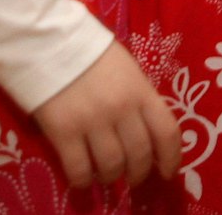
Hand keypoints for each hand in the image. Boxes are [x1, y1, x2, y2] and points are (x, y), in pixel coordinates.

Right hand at [31, 42, 180, 189]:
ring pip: (112, 165)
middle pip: (140, 155)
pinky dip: (84, 180)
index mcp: (141, 90)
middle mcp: (122, 109)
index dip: (172, 158)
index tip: (168, 172)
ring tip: (108, 176)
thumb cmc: (91, 53)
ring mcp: (92, 121)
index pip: (167, 132)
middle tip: (133, 177)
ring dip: (112, 176)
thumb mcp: (127, 69)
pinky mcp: (63, 132)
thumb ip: (138, 98)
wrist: (49, 42)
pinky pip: (79, 168)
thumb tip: (145, 129)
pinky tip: (84, 179)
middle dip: (139, 173)